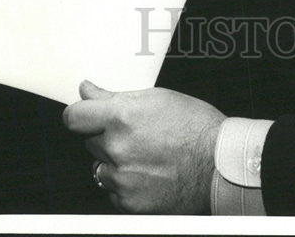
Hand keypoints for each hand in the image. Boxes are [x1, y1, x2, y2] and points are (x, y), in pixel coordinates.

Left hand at [63, 81, 223, 213]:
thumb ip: (115, 97)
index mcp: (122, 117)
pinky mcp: (128, 202)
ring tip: (146, 155)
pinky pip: (113, 191)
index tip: (83, 115)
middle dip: (107, 136)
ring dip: (115, 161)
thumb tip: (89, 92)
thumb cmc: (197, 128)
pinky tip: (148, 173)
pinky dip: (125, 183)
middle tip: (136, 134)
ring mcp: (121, 177)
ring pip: (101, 167)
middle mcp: (117, 148)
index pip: (74, 117)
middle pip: (91, 141)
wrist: (219, 164)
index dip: (78, 114)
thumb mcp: (158, 98)